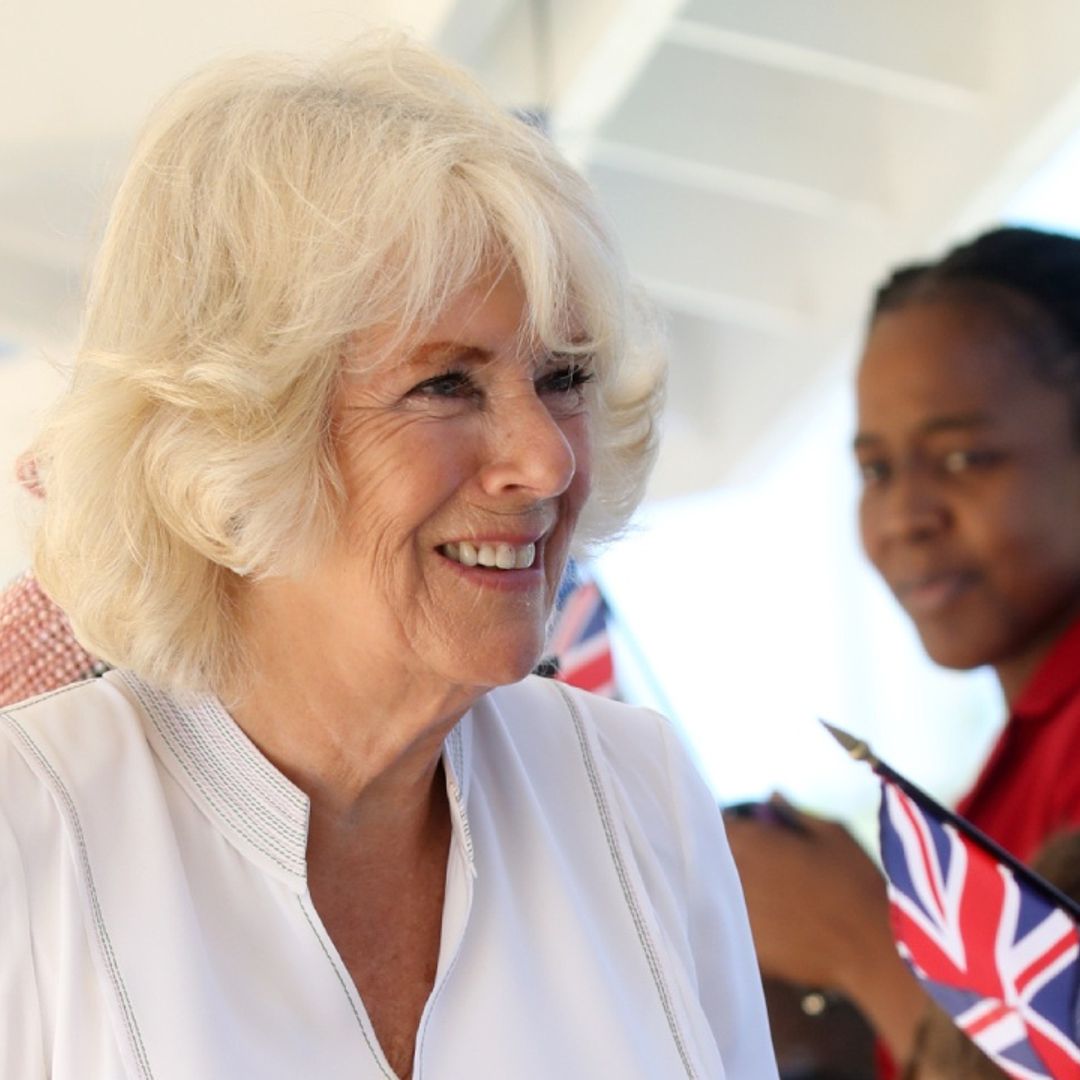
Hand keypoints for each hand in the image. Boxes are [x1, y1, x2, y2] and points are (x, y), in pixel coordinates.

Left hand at [725, 797, 925, 1059]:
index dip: (731, 827)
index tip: (746, 831)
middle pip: (714, 860)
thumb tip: (771, 796)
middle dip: (730, 857)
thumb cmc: (857, 883)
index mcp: (752, 842)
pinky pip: (738, 928)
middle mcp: (736, 876)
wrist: (875, 949)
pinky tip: (775, 923)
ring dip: (735, 889)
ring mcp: (739, 914)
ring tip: (770, 894)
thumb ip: (793, 814)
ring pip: (722, 895)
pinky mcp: (750, 948)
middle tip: (760, 864)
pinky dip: (748, 922)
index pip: (718, 826)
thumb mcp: (831, 834)